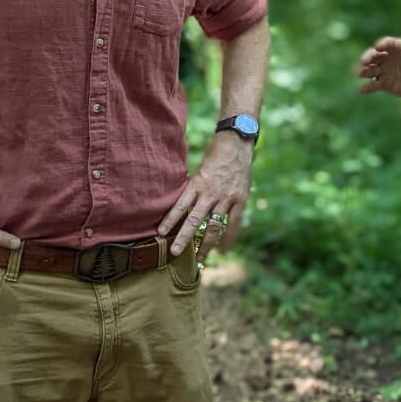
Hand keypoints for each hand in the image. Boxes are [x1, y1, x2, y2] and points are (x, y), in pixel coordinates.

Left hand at [159, 131, 252, 262]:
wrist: (237, 143)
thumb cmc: (215, 154)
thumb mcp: (199, 168)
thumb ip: (193, 186)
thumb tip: (182, 203)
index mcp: (198, 183)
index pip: (181, 205)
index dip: (170, 220)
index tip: (160, 233)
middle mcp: (211, 193)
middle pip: (195, 220)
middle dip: (184, 237)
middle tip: (175, 252)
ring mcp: (227, 198)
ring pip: (214, 226)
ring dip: (206, 244)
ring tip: (200, 258)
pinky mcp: (240, 200)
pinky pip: (234, 223)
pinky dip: (229, 237)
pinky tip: (223, 249)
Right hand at [357, 21, 400, 98]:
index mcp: (397, 47)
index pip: (387, 43)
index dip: (382, 44)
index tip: (378, 47)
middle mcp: (387, 57)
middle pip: (374, 55)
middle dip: (367, 57)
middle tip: (363, 61)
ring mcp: (384, 70)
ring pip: (371, 69)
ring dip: (365, 71)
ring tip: (360, 73)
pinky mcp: (384, 83)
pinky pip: (374, 85)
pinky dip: (367, 87)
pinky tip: (363, 89)